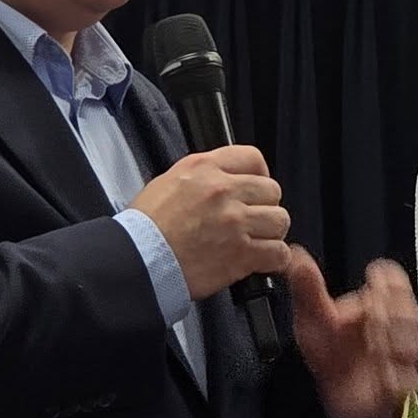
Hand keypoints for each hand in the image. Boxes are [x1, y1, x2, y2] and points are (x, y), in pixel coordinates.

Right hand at [129, 145, 290, 300]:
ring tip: (257, 241)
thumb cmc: (145, 228)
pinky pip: (278, 253)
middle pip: (272, 191)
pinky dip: (274, 259)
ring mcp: (235, 222)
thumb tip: (225, 180)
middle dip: (265, 206)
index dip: (259, 174)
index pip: (252, 157)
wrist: (138, 260)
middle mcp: (223, 191)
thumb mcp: (169, 182)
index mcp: (204, 168)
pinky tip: (261, 261)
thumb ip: (202, 177)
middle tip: (253, 220)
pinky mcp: (241, 254)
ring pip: (279, 221)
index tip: (256, 189)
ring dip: (271, 233)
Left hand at [285, 249, 417, 417]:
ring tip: (374, 346)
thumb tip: (295, 254)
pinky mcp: (401, 389)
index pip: (395, 282)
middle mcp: (395, 329)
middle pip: (408, 310)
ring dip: (391, 342)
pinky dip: (391, 375)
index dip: (389, 280)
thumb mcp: (312, 319)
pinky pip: (404, 379)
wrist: (339, 399)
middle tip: (372, 318)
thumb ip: (307, 288)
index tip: (374, 282)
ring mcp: (401, 359)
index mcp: (377, 306)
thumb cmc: (331, 354)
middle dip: (389, 312)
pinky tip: (379, 373)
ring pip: (411, 344)